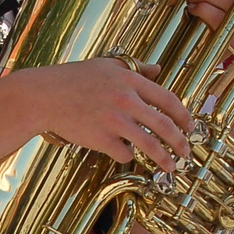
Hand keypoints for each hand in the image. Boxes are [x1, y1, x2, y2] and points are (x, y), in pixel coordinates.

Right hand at [30, 58, 191, 170]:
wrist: (44, 97)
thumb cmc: (72, 80)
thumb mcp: (106, 66)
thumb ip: (135, 67)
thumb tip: (158, 69)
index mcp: (130, 81)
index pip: (168, 99)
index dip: (183, 115)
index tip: (190, 126)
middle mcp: (126, 100)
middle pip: (164, 125)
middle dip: (180, 142)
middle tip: (186, 152)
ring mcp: (114, 121)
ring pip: (150, 144)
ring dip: (164, 159)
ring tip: (170, 167)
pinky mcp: (101, 139)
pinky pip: (125, 154)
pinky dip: (128, 157)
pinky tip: (126, 155)